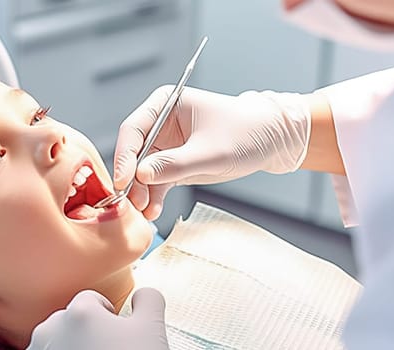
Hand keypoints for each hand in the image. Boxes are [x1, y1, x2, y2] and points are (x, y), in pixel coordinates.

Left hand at [28, 288, 168, 349]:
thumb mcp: (151, 330)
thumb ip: (148, 300)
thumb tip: (143, 295)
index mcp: (80, 313)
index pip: (92, 299)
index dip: (108, 315)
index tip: (116, 333)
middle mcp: (52, 331)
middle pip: (71, 319)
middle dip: (88, 332)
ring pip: (57, 340)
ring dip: (72, 347)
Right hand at [114, 86, 311, 219]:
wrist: (271, 141)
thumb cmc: (246, 132)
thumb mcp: (210, 152)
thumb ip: (174, 164)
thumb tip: (141, 175)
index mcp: (166, 104)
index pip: (133, 130)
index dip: (124, 156)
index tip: (123, 181)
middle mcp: (161, 123)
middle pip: (133, 153)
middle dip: (132, 179)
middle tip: (132, 203)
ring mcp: (166, 145)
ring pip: (142, 171)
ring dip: (141, 193)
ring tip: (146, 212)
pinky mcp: (174, 164)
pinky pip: (156, 182)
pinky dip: (153, 197)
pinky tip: (154, 211)